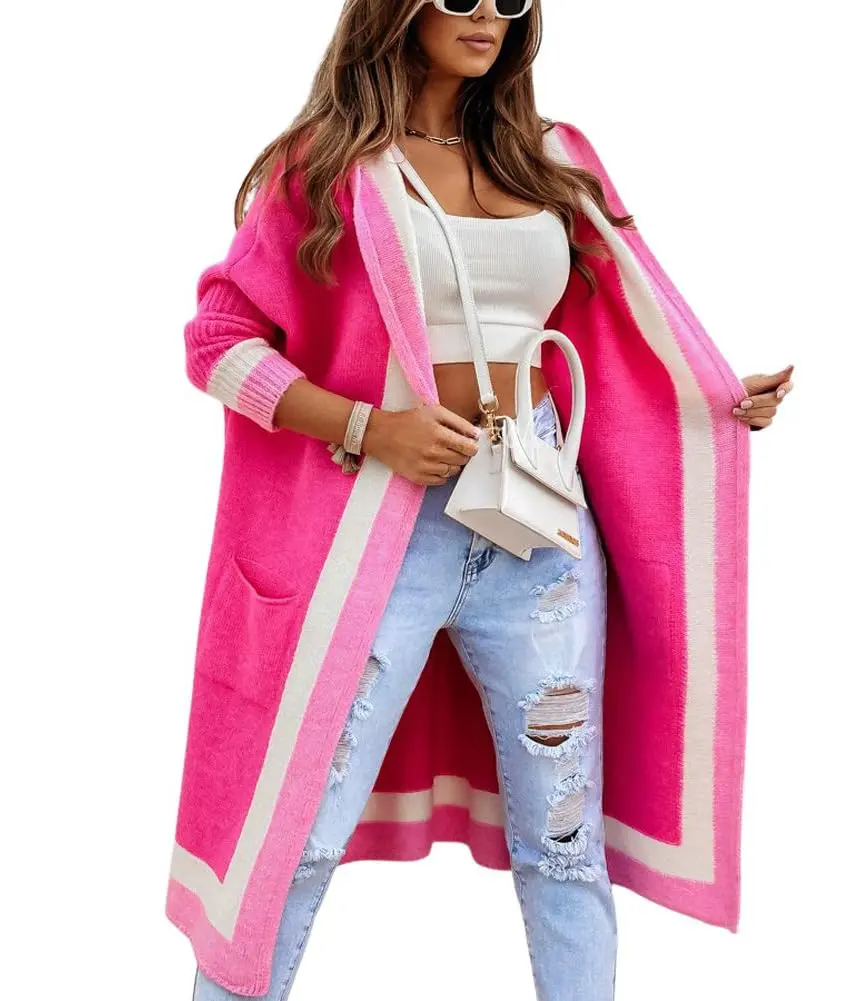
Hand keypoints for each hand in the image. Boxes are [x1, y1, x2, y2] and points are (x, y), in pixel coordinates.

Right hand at [362, 403, 480, 485]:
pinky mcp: (418, 477)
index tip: (470, 444)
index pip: (468, 447)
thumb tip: (476, 434)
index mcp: (439, 434)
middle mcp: (433, 453)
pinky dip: (442, 474)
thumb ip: (458, 422)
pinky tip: (435, 463)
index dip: (472, 446)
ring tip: (442, 453)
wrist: (381, 435)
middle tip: (453, 446)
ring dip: (452, 463)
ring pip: (453, 471)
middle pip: (462, 460)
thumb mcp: (433, 412)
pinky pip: (440, 481)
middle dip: (462, 453)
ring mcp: (425, 467)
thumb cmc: (406, 421)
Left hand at [732, 364, 794, 430]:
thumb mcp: (754, 382)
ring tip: (736, 411)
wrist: (721, 404)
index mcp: (772, 385)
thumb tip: (793, 366)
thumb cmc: (738, 389)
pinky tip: (741, 417)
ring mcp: (770, 410)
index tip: (778, 393)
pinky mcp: (764, 421)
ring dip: (751, 412)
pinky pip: (765, 422)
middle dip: (757, 402)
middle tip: (741, 403)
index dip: (785, 389)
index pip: (787, 386)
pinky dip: (752, 420)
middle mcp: (774, 397)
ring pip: (770, 413)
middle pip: (775, 401)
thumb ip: (774, 378)